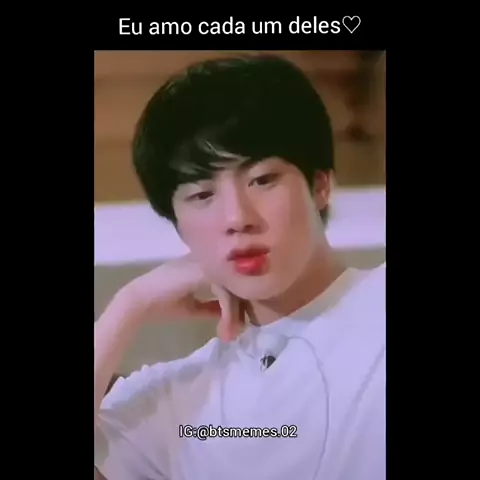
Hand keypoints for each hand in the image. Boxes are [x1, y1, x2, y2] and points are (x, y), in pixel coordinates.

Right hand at [122, 255, 244, 340]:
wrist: (139, 302)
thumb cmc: (163, 303)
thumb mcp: (193, 307)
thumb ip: (212, 307)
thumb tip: (231, 313)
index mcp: (205, 266)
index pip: (231, 280)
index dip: (239, 301)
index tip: (240, 322)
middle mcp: (207, 261)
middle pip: (235, 282)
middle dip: (240, 308)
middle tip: (238, 330)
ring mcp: (204, 264)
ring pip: (231, 286)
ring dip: (233, 312)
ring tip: (230, 333)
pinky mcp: (201, 272)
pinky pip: (223, 289)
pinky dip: (226, 310)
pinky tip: (224, 325)